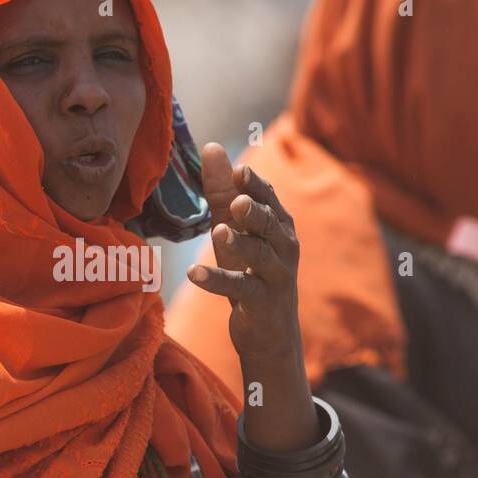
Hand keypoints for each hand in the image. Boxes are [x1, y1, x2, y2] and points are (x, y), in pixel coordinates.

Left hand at [186, 142, 303, 369]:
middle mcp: (283, 247)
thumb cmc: (250, 272)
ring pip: (260, 256)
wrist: (269, 331)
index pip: (268, 197)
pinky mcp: (261, 303)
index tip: (238, 170)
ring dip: (240, 244)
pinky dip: (216, 280)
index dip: (254, 184)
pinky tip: (194, 273)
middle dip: (255, 211)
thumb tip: (211, 146)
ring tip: (219, 232)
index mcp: (278, 224)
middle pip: (269, 224)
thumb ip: (221, 192)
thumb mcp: (234, 230)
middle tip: (237, 201)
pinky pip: (240, 289)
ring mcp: (275, 276)